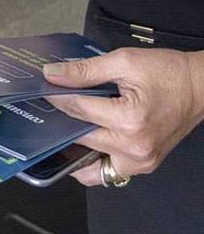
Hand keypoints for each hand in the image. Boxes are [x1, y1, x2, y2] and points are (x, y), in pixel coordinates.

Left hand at [44, 48, 203, 185]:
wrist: (201, 87)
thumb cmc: (169, 73)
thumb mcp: (124, 61)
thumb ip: (85, 71)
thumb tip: (53, 75)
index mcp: (129, 120)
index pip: (77, 111)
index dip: (56, 97)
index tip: (44, 89)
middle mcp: (134, 148)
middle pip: (80, 138)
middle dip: (61, 122)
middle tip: (48, 108)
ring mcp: (140, 161)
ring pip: (90, 167)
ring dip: (73, 149)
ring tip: (63, 127)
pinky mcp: (144, 164)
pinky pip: (108, 172)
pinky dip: (92, 161)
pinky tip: (82, 141)